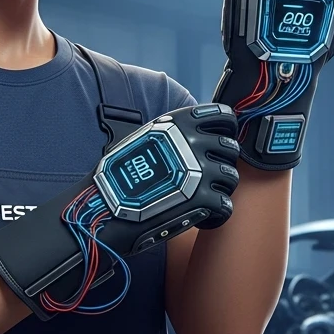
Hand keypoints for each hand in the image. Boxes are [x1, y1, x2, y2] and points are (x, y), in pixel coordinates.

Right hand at [0, 103, 240, 317]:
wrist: (103, 208)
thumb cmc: (115, 178)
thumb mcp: (142, 139)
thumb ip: (170, 135)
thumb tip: (192, 136)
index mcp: (179, 122)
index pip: (223, 114)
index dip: (227, 130)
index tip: (221, 142)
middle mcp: (193, 141)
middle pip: (231, 149)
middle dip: (221, 164)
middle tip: (206, 179)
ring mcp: (199, 169)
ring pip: (230, 178)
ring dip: (219, 191)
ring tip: (201, 202)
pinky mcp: (202, 198)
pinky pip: (225, 206)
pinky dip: (216, 215)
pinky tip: (202, 219)